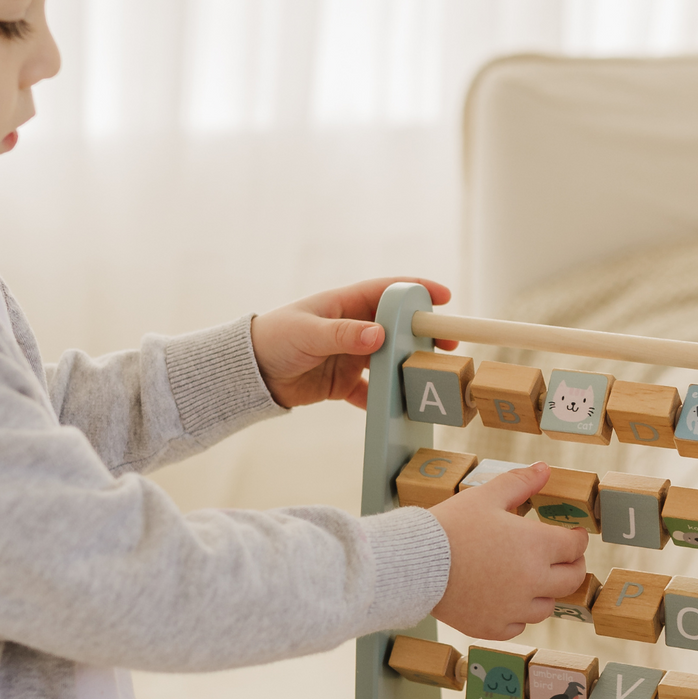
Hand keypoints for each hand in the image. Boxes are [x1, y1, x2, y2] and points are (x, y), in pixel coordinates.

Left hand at [250, 278, 456, 408]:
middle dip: (423, 334)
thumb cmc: (274, 338)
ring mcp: (350, 356)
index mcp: (345, 304)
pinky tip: (399, 408)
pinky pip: (372, 392)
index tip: (444, 297)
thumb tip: (379, 335)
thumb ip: (343, 334)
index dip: (417, 291)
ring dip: (408, 368)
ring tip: (430, 376)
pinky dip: (385, 400)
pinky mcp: (343, 383)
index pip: (388, 291)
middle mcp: (353, 328)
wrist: (250, 374)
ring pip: (389, 360)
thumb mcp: (308, 333)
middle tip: (447, 345)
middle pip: (397, 328)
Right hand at [428, 463, 588, 639]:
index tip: (572, 536)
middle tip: (563, 559)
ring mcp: (513, 608)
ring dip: (545, 592)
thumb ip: (519, 483)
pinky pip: (518, 625)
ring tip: (532, 580)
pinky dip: (517, 614)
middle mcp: (532, 581)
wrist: (415, 564)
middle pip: (571, 580)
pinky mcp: (493, 627)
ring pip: (547, 606)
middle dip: (572, 566)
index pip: (575, 546)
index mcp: (536, 546)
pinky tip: (507, 600)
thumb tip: (544, 469)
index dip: (577, 539)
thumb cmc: (450, 526)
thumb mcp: (486, 496)